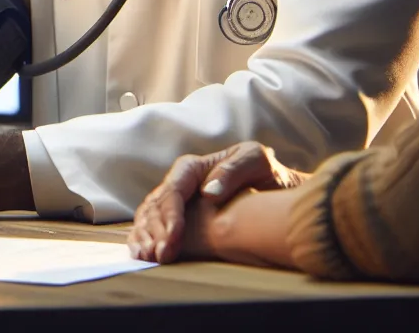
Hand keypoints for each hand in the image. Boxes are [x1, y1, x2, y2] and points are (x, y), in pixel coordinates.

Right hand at [129, 141, 308, 263]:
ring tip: (149, 258)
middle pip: (157, 207)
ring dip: (146, 237)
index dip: (170, 215)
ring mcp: (174, 201)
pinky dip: (142, 239)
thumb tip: (208, 192)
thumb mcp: (256, 160)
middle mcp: (178, 183)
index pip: (174, 191)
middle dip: (156, 232)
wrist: (275, 188)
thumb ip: (233, 170)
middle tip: (161, 256)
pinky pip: (150, 227)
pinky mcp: (174, 218)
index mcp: (192, 167)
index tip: (174, 237)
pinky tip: (143, 255)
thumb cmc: (266, 173)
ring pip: (148, 217)